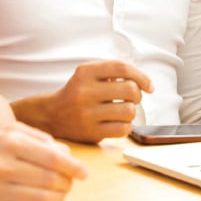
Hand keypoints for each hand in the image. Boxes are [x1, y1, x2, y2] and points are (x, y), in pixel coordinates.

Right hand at [0, 122, 86, 200]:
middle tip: (70, 183)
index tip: (84, 172)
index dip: (73, 167)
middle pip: (50, 179)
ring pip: (42, 198)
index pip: (52, 157)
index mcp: (9, 143)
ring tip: (60, 193)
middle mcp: (2, 166)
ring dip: (58, 198)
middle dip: (67, 183)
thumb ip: (39, 138)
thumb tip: (67, 153)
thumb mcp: (9, 133)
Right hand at [13, 61, 153, 143]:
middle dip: (137, 95)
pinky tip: (118, 123)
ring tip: (123, 111)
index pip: (122, 68)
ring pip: (129, 110)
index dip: (141, 76)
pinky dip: (126, 126)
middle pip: (129, 89)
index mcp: (85, 72)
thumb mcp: (88, 75)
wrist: (52, 115)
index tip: (149, 86)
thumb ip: (113, 72)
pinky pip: (123, 129)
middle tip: (131, 98)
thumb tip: (145, 83)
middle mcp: (84, 91)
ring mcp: (87, 113)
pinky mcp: (91, 132)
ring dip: (132, 111)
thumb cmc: (78, 93)